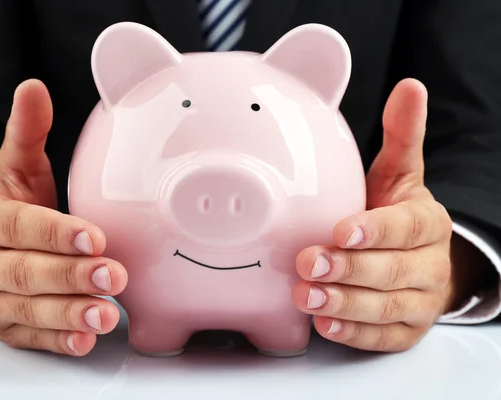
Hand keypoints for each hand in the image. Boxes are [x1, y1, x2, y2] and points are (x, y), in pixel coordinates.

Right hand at [0, 80, 127, 355]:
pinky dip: (60, 341)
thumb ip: (27, 134)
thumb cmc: (9, 211)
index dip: (55, 233)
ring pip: (30, 310)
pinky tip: (86, 339)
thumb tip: (34, 87)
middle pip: (26, 272)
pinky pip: (32, 338)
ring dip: (70, 313)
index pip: (20, 227)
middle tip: (114, 274)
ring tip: (106, 312)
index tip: (94, 236)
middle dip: (70, 275)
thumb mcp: (16, 171)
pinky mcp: (9, 328)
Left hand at [292, 78, 454, 351]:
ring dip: (344, 304)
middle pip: (394, 271)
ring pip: (387, 308)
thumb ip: (402, 136)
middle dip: (349, 268)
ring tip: (307, 296)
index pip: (406, 227)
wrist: (416, 257)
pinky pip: (384, 338)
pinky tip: (324, 327)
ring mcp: (419, 301)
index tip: (341, 229)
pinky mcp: (406, 330)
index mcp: (426, 223)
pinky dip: (354, 334)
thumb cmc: (395, 212)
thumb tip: (410, 86)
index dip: (375, 230)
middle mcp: (428, 263)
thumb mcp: (399, 174)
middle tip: (309, 262)